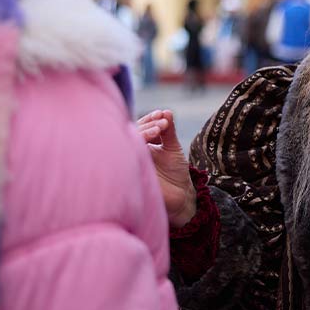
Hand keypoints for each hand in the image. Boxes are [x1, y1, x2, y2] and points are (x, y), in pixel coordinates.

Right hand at [137, 109, 196, 226]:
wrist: (180, 197)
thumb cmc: (175, 173)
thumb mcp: (173, 149)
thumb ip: (169, 131)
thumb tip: (167, 111)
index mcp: (143, 145)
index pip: (140, 127)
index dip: (149, 119)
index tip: (162, 114)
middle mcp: (135, 152)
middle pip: (133, 133)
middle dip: (148, 125)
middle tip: (163, 123)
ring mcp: (133, 162)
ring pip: (130, 143)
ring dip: (144, 133)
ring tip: (160, 129)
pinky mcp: (132, 173)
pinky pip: (129, 158)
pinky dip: (139, 148)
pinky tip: (151, 143)